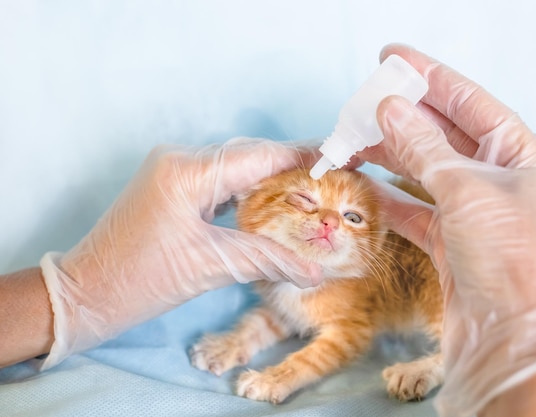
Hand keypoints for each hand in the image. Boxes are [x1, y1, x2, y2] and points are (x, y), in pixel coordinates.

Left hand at [39, 137, 322, 369]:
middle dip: (291, 166)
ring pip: (235, 164)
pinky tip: (270, 202)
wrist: (86, 293)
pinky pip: (218, 178)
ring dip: (269, 177)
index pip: (259, 156)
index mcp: (187, 172)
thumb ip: (268, 261)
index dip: (303, 157)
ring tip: (309, 191)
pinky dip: (246, 188)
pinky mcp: (170, 183)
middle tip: (331, 178)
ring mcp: (172, 169)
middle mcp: (179, 159)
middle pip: (249, 155)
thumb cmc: (138, 281)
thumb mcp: (210, 267)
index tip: (339, 159)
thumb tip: (314, 271)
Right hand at [360, 44, 535, 415]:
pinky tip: (361, 183)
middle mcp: (498, 180)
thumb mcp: (465, 189)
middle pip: (442, 134)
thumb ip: (423, 146)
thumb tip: (390, 108)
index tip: (394, 58)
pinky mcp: (450, 242)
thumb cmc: (509, 258)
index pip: (470, 103)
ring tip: (352, 139)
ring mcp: (472, 212)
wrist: (511, 337)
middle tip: (363, 102)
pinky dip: (386, 197)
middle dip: (402, 117)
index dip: (431, 77)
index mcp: (520, 156)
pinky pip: (412, 209)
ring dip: (388, 155)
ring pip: (422, 171)